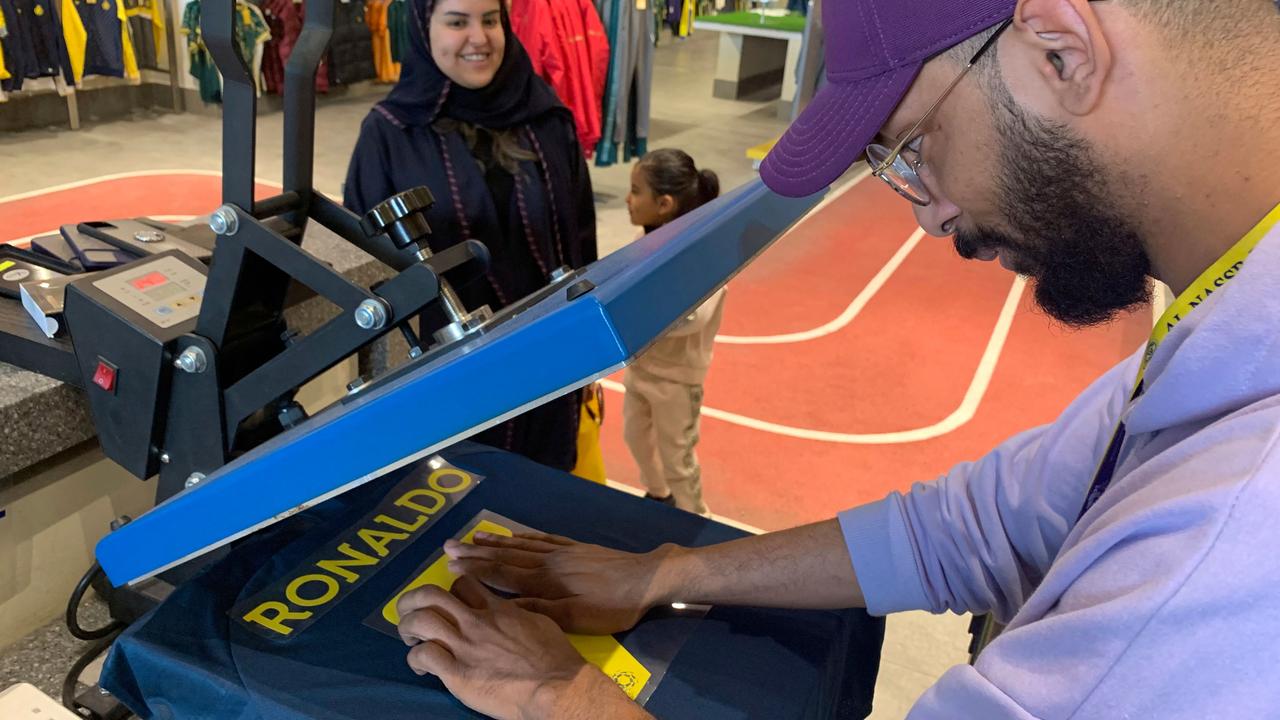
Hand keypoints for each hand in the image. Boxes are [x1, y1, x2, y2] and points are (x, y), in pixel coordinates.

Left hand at [397, 575, 623, 719]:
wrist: (557, 686)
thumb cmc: (555, 658)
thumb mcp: (539, 621)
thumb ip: (517, 613)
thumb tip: (508, 613)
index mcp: (497, 608)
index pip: (463, 583)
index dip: (450, 587)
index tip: (447, 598)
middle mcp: (476, 621)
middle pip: (431, 594)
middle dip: (413, 600)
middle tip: (410, 611)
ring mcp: (464, 646)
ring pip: (420, 620)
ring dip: (407, 627)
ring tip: (409, 638)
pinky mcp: (456, 672)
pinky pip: (422, 655)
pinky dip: (415, 659)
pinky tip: (420, 667)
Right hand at [444, 531, 677, 634]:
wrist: (646, 578)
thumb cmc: (614, 605)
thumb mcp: (578, 618)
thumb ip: (541, 610)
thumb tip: (505, 607)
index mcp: (546, 581)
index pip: (502, 573)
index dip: (475, 568)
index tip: (449, 563)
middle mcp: (549, 561)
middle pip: (506, 555)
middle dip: (476, 552)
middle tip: (449, 545)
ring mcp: (563, 552)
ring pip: (522, 544)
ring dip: (495, 541)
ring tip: (474, 537)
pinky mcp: (577, 547)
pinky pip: (543, 538)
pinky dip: (524, 536)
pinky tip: (515, 534)